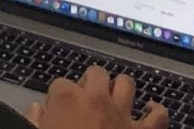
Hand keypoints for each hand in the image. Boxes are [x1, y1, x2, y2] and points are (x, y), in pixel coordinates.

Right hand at [26, 68, 168, 128]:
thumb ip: (35, 120)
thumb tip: (37, 111)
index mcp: (66, 99)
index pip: (60, 84)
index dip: (58, 96)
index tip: (57, 108)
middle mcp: (96, 99)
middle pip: (96, 73)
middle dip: (91, 82)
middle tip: (86, 96)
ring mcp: (121, 114)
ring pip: (126, 83)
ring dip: (120, 88)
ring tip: (115, 94)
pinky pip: (158, 115)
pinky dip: (156, 110)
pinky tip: (151, 109)